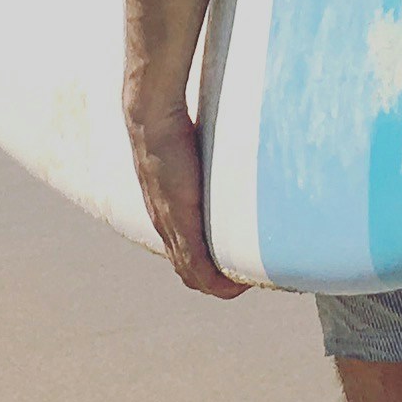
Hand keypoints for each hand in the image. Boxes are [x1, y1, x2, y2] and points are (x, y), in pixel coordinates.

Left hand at [126, 96, 247, 298]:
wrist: (153, 116)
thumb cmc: (176, 123)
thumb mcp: (196, 152)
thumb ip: (213, 162)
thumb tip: (239, 150)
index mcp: (167, 210)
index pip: (184, 254)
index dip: (209, 267)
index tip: (236, 265)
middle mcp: (165, 224)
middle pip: (188, 272)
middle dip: (217, 282)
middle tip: (248, 279)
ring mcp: (171, 224)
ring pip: (192, 274)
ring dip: (219, 285)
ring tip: (246, 284)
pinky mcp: (180, 221)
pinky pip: (196, 266)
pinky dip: (217, 282)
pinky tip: (236, 286)